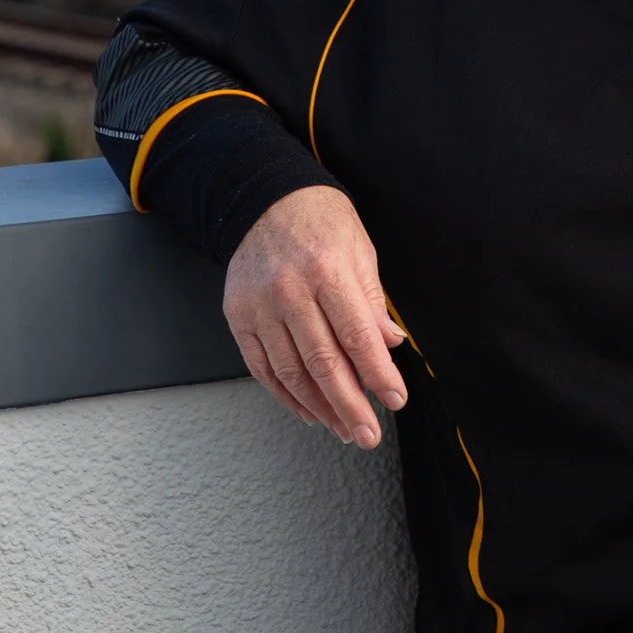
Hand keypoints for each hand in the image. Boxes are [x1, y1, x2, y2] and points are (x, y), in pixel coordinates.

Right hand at [223, 186, 408, 446]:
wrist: (264, 198)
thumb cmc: (320, 220)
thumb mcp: (358, 249)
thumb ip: (372, 300)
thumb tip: (390, 344)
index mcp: (325, 268)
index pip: (356, 334)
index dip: (377, 372)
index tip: (395, 399)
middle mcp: (288, 289)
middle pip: (322, 361)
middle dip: (350, 405)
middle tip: (369, 434)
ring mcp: (258, 305)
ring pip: (291, 371)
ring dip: (320, 408)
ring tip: (344, 429)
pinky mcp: (237, 315)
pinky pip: (262, 367)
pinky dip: (286, 396)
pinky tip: (308, 412)